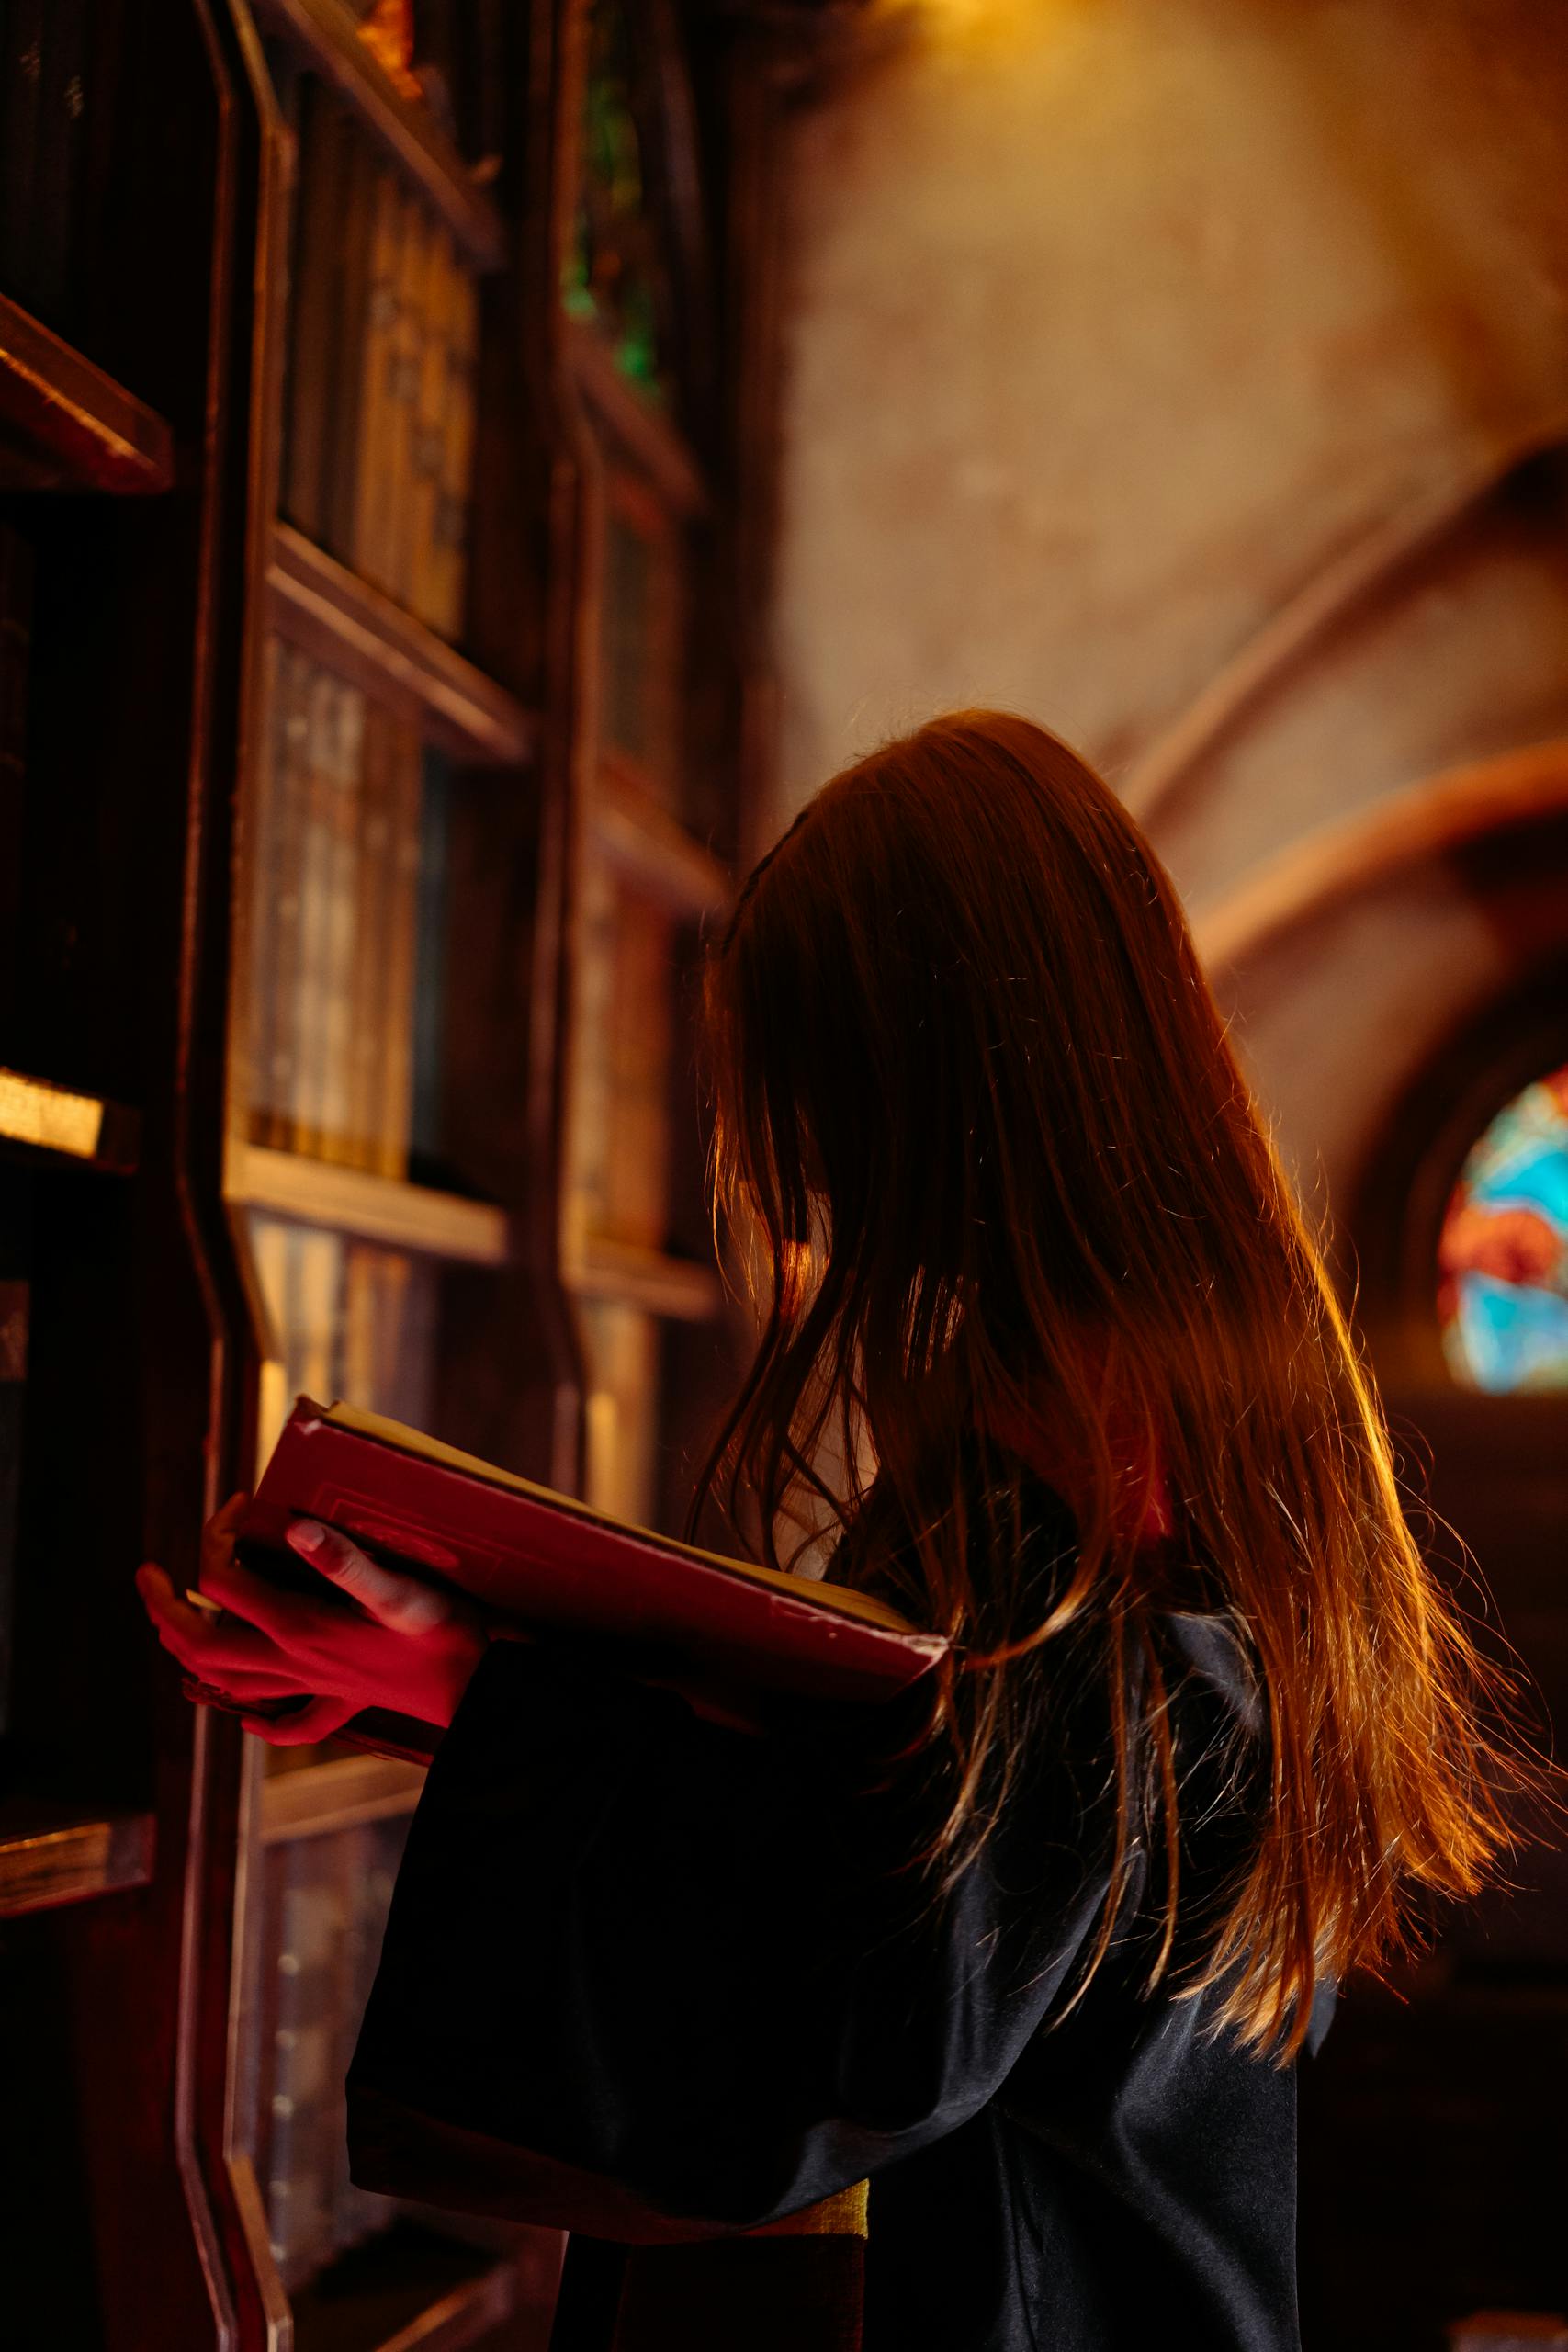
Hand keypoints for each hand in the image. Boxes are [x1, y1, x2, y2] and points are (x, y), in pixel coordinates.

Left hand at [135, 1493, 490, 1744]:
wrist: (482, 1690)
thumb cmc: (445, 1635)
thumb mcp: (399, 1591)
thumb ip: (345, 1562)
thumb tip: (293, 1529)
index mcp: (300, 1628)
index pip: (223, 1581)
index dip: (218, 1536)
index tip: (241, 1503)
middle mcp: (295, 1661)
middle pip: (201, 1644)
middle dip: (163, 1609)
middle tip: (148, 1574)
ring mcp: (317, 1685)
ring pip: (229, 1682)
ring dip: (191, 1654)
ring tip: (177, 1624)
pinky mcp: (346, 1701)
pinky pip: (293, 1723)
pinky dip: (262, 1720)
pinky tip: (249, 1715)